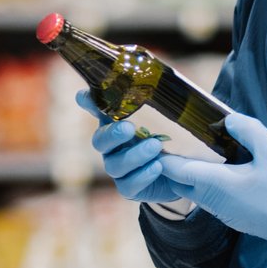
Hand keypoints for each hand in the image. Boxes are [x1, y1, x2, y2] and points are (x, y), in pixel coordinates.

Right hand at [78, 90, 189, 204]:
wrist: (182, 175)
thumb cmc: (172, 141)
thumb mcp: (169, 122)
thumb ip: (160, 106)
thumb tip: (164, 79)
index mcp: (117, 125)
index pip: (97, 110)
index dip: (88, 103)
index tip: (84, 96)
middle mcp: (112, 147)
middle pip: (100, 141)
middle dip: (112, 134)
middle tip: (129, 128)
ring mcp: (117, 168)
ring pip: (115, 164)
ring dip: (134, 155)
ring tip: (155, 147)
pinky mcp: (128, 188)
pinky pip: (128, 185)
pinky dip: (143, 175)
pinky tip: (157, 166)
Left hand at [157, 112, 266, 251]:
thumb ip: (247, 130)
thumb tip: (226, 119)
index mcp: (217, 184)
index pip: (175, 171)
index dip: (162, 156)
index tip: (157, 139)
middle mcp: (214, 202)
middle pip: (181, 183)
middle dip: (173, 165)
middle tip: (176, 141)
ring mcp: (224, 214)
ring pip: (195, 193)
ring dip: (192, 175)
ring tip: (197, 151)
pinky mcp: (235, 219)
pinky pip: (211, 200)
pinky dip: (207, 184)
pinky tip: (222, 170)